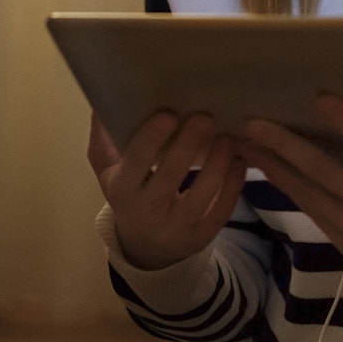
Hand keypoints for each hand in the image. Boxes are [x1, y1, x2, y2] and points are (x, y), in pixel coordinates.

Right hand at [87, 110, 247, 271]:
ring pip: (200, 197)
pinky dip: (232, 186)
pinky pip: (220, 212)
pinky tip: (239, 161)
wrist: (145, 247)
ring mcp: (175, 228)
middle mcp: (147, 211)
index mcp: (123, 189)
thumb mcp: (109, 171)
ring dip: (217, 164)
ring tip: (228, 138)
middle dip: (188, 146)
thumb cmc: (129, 193)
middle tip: (205, 118)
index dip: (151, 138)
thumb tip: (103, 95)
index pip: (136, 162)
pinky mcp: (200, 238)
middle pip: (170, 178)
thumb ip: (104, 137)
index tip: (168, 113)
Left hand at [241, 95, 342, 297]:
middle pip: (322, 172)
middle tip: (254, 124)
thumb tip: (337, 121)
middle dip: (284, 146)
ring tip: (248, 146)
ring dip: (275, 168)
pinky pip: (313, 210)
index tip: (320, 97)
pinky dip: (291, 188)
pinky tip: (272, 171)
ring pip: (308, 194)